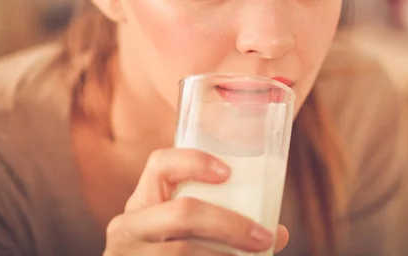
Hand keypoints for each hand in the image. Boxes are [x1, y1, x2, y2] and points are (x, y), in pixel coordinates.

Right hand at [103, 148, 288, 254]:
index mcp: (142, 202)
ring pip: (183, 251)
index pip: (159, 163)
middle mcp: (128, 226)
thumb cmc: (165, 252)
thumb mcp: (179, 235)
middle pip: (183, 212)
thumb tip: (279, 232)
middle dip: (230, 224)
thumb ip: (221, 225)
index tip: (228, 172)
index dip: (194, 161)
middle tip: (263, 237)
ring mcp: (128, 254)